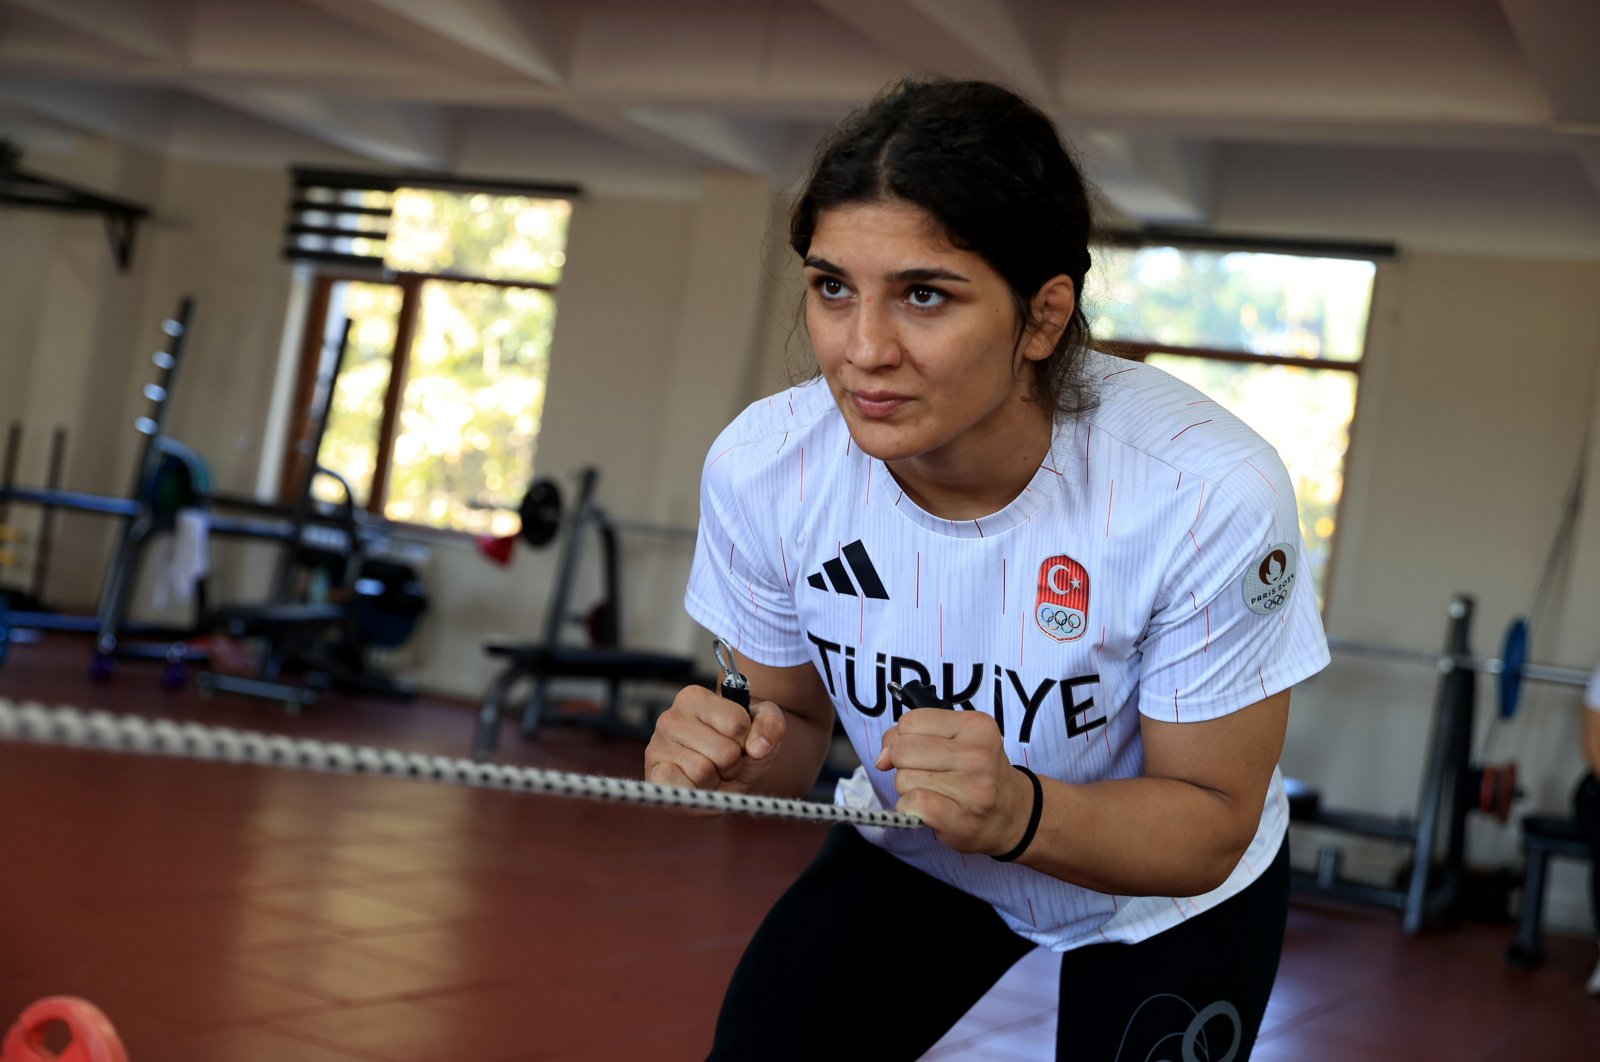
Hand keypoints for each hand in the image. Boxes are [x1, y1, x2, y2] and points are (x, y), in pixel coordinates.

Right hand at [645, 684, 786, 810]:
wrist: (726, 775)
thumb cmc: (743, 746)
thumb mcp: (765, 728)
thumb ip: (772, 725)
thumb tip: (757, 748)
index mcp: (695, 697)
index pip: (737, 724)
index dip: (747, 740)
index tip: (738, 740)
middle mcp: (670, 717)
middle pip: (724, 751)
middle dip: (732, 763)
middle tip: (724, 761)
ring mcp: (657, 746)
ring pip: (704, 771)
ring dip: (716, 780)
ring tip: (710, 772)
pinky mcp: (654, 776)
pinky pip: (682, 788)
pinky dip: (697, 793)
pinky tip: (695, 785)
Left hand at [876, 708, 1032, 854]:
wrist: (1013, 814)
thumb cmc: (977, 774)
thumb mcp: (956, 741)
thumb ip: (914, 736)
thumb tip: (882, 756)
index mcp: (976, 726)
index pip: (910, 721)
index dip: (904, 738)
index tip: (920, 752)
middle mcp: (977, 754)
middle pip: (902, 750)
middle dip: (904, 764)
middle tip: (928, 774)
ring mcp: (973, 788)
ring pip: (903, 779)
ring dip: (909, 789)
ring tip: (937, 792)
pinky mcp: (962, 819)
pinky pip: (912, 804)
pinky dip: (910, 808)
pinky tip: (930, 810)